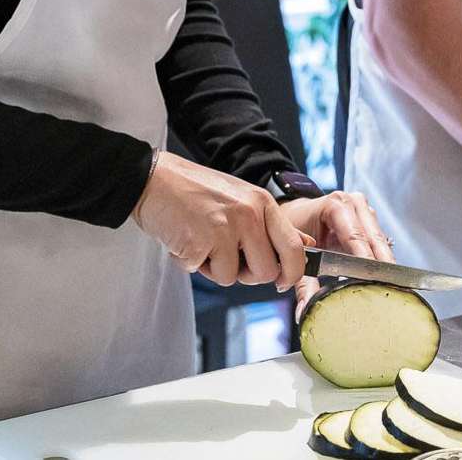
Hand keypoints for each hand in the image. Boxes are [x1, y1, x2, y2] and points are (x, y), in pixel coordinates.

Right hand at [130, 151, 308, 289]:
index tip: (283, 281)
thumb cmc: (197, 191)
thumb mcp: (243, 198)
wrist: (154, 180)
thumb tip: (307, 245)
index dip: (292, 272)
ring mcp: (225, 227)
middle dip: (247, 275)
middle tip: (228, 258)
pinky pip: (206, 273)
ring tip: (203, 243)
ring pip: (233, 277)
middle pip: (266, 271)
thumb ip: (272, 225)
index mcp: (262, 203)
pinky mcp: (200, 241)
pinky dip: (194, 265)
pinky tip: (186, 242)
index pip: (294, 247)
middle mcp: (248, 214)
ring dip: (216, 269)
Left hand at [278, 189, 393, 311]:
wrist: (296, 212)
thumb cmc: (295, 227)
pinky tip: (384, 277)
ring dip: (385, 263)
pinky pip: (379, 241)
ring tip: (391, 285)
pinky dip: (381, 259)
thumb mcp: (294, 254)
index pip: (356, 236)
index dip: (367, 259)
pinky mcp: (370, 219)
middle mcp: (353, 203)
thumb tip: (305, 310)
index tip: (375, 280)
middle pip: (374, 238)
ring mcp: (364, 210)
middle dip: (382, 264)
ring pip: (381, 240)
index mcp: (334, 205)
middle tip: (390, 287)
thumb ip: (302, 284)